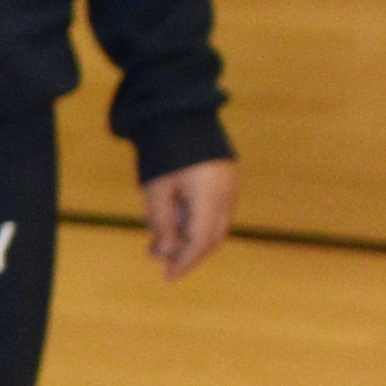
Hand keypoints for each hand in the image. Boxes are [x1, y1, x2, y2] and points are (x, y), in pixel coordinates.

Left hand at [143, 156, 235, 281]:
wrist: (178, 108)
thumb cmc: (163, 149)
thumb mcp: (156, 190)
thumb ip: (162, 224)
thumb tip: (167, 253)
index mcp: (211, 197)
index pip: (201, 242)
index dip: (185, 262)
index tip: (168, 277)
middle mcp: (227, 192)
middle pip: (212, 237)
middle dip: (189, 253)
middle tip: (165, 263)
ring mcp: (230, 182)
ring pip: (215, 223)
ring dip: (191, 236)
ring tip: (160, 240)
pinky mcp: (226, 174)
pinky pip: (216, 208)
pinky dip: (197, 219)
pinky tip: (174, 220)